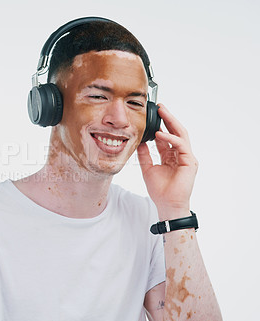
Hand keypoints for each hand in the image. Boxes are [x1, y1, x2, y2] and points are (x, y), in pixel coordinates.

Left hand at [137, 104, 197, 219]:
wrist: (167, 204)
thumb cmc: (160, 190)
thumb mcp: (147, 168)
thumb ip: (144, 155)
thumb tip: (138, 142)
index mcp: (171, 156)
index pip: (167, 136)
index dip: (160, 125)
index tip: (153, 115)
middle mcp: (180, 154)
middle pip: (176, 131)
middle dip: (168, 118)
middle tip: (160, 107)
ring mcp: (187, 157)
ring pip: (181, 134)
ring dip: (171, 122)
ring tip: (162, 113)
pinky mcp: (190, 161)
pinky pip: (180, 145)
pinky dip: (170, 138)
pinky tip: (160, 134)